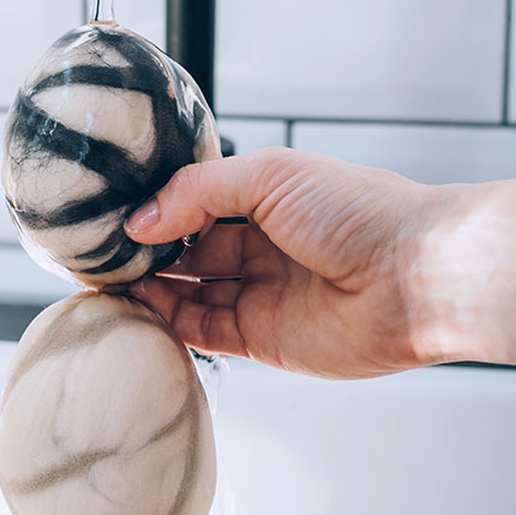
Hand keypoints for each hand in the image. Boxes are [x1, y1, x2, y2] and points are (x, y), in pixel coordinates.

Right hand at [123, 148, 515, 377]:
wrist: (415, 274)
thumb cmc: (359, 210)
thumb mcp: (269, 175)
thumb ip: (197, 191)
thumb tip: (140, 220)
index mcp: (270, 199)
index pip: (199, 204)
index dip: (159, 210)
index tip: (115, 215)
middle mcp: (265, 247)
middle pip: (191, 251)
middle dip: (148, 252)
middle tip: (100, 252)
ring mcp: (264, 294)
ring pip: (191, 292)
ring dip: (151, 287)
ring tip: (109, 278)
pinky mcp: (266, 339)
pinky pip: (206, 330)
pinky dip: (171, 321)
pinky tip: (140, 305)